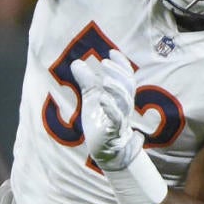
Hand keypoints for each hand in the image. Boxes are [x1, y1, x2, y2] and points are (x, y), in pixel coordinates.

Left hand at [70, 49, 141, 170]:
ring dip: (115, 89)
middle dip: (118, 73)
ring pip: (124, 102)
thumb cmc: (101, 122)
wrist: (107, 151)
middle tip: (105, 61)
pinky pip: (116, 119)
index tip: (112, 52)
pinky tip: (102, 99)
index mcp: (120, 97)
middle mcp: (123, 107)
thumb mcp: (92, 99)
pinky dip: (110, 108)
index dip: (121, 65)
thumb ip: (87, 82)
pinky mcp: (113, 132)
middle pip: (127, 87)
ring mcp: (120, 120)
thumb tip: (76, 62)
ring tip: (105, 79)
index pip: (126, 78)